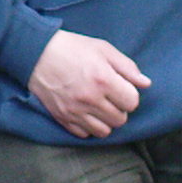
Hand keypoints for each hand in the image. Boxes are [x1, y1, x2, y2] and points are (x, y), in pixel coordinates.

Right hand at [28, 29, 149, 138]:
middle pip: (120, 119)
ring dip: (106, 121)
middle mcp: (91, 99)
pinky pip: (84, 134)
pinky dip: (88, 127)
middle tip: (110, 97)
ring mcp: (75, 111)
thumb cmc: (72, 48)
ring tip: (99, 107)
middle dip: (120, 109)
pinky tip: (85, 113)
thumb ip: (127, 67)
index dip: (130, 95)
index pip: (132, 102)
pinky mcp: (62, 118)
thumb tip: (146, 83)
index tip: (121, 88)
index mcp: (103, 80)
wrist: (36, 53)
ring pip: (104, 131)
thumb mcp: (103, 49)